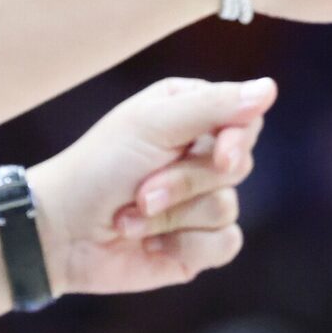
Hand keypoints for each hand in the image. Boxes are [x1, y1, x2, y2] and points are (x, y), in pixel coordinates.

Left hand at [28, 76, 273, 296]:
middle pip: (238, 166)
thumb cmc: (98, 167)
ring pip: (228, 208)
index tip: (221, 154)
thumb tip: (270, 87)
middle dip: (184, 183)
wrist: (61, 231)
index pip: (245, 119)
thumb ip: (213, 106)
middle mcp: (199, 154)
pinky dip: (185, 245)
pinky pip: (225, 245)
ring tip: (132, 216)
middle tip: (140, 189)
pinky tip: (152, 244)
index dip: (238, 140)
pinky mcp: (197, 244)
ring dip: (173, 217)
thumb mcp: (153, 124)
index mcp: (190, 114)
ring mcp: (200, 202)